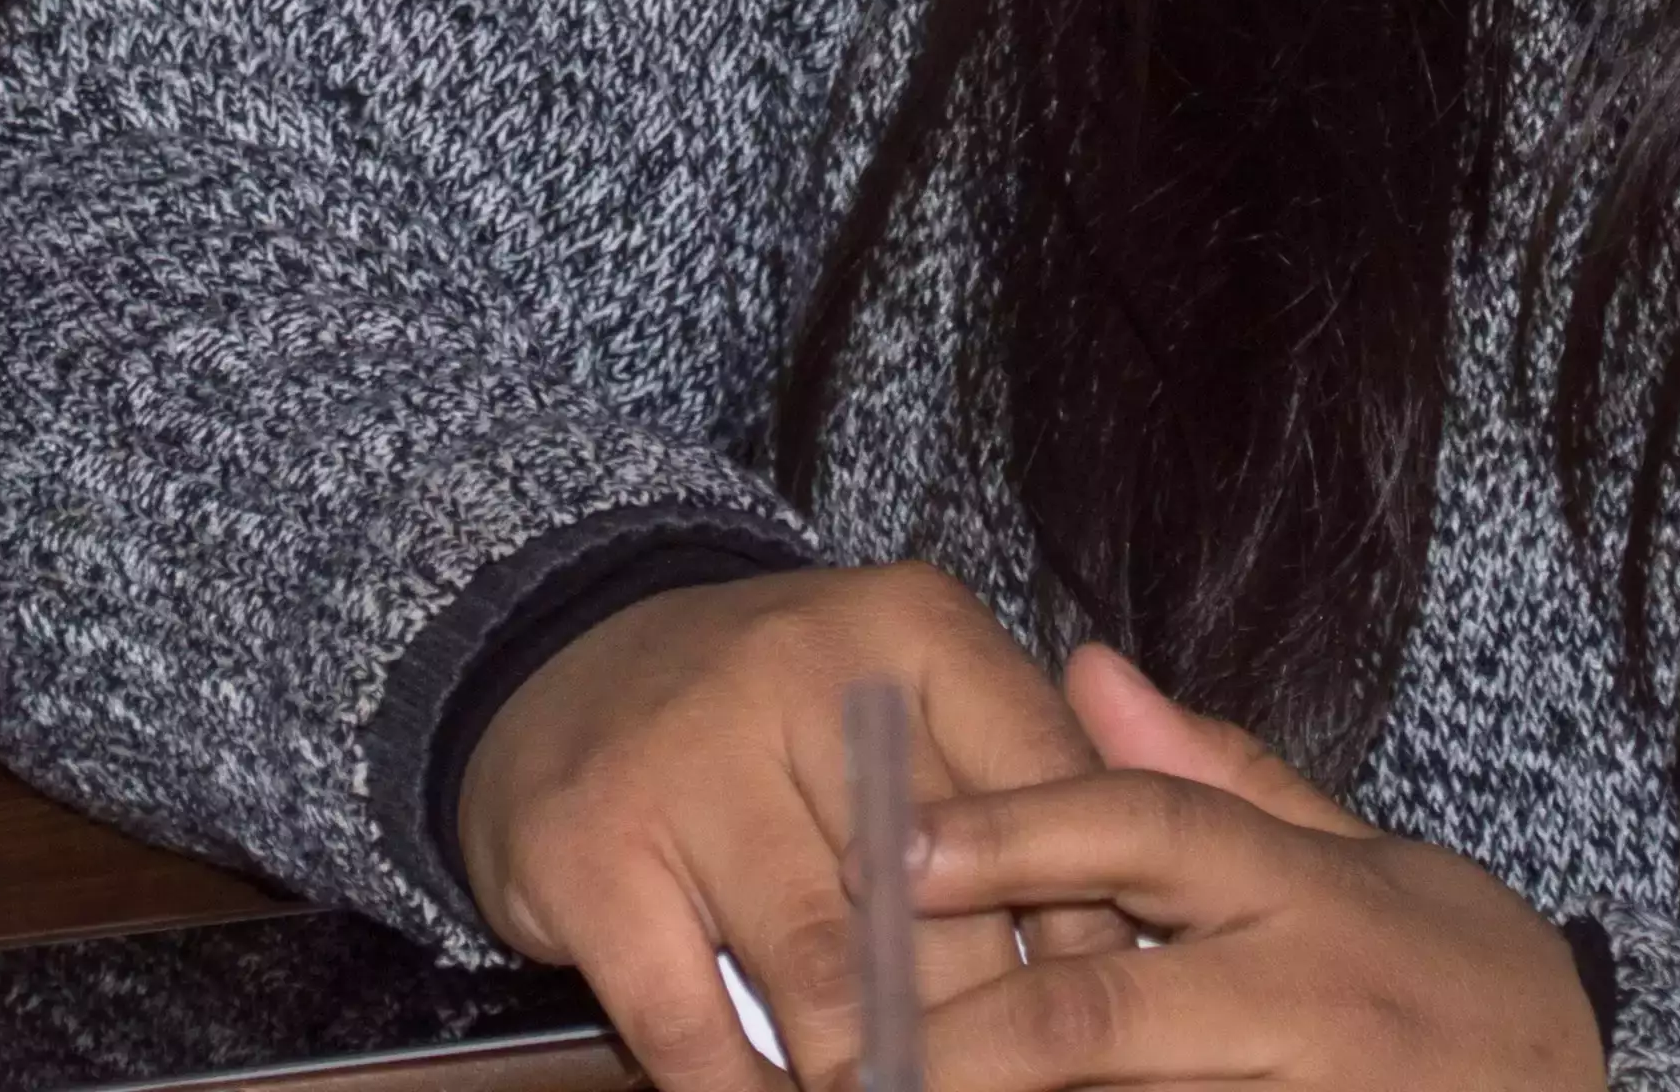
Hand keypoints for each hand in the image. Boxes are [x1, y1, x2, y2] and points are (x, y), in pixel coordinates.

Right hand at [459, 562, 1101, 1091]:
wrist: (562, 662)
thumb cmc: (778, 718)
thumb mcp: (907, 708)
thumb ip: (1014, 802)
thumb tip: (1117, 963)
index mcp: (912, 632)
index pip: (1044, 795)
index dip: (1084, 937)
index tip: (1102, 1036)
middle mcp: (801, 671)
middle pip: (937, 909)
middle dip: (980, 1043)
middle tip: (1014, 1091)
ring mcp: (685, 757)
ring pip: (824, 977)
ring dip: (875, 1082)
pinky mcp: (588, 847)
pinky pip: (691, 1024)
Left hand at [894, 643, 1601, 1090]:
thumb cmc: (1462, 980)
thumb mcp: (1368, 861)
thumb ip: (1222, 777)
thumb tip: (1085, 664)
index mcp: (1305, 894)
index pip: (1147, 832)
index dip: (1014, 832)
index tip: (891, 848)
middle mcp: (1303, 1005)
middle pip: (1100, 1012)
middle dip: (961, 1032)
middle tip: (851, 1035)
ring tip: (891, 1091)